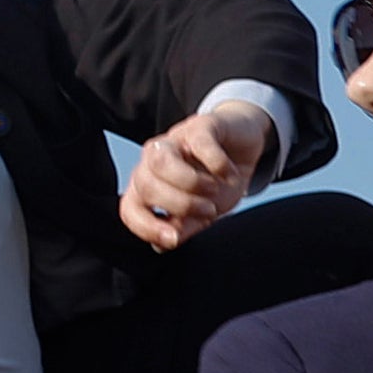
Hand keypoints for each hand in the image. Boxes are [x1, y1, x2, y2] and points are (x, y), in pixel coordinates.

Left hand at [121, 102, 273, 251]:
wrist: (243, 143)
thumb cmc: (216, 180)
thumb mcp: (203, 211)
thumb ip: (183, 227)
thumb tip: (162, 246)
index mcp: (147, 185)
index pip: (129, 209)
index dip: (145, 227)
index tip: (173, 239)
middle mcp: (152, 162)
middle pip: (145, 186)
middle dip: (179, 205)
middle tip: (208, 210)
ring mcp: (174, 140)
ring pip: (161, 162)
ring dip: (191, 184)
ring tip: (215, 191)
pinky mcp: (199, 126)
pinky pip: (199, 144)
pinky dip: (217, 164)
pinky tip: (229, 173)